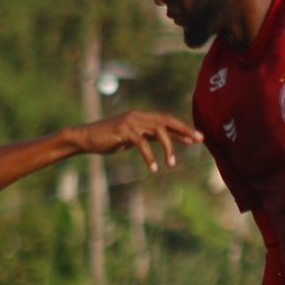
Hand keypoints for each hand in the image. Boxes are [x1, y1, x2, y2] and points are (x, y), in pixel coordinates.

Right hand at [72, 110, 200, 172]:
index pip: (167, 120)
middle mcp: (139, 116)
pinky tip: (154, 168)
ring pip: (158, 131)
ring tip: (172, 164)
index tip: (198, 138)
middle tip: (198, 141)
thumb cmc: (109, 139)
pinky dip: (150, 157)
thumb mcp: (133, 138)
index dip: (183, 129)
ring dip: (168, 147)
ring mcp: (131, 122)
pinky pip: (142, 143)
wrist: (86, 138)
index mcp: (142, 117)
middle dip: (184, 131)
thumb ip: (148, 137)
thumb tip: (165, 141)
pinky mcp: (123, 130)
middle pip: (167, 121)